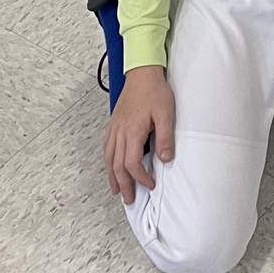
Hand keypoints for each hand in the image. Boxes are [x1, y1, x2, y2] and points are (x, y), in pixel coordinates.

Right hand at [104, 66, 174, 202]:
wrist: (142, 73)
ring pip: (109, 157)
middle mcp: (119, 132)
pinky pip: (106, 146)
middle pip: (117, 165)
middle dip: (123, 184)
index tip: (150, 185)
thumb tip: (165, 159)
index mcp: (132, 131)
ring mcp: (114, 127)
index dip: (140, 178)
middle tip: (129, 199)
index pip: (132, 163)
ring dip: (112, 176)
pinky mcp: (113, 123)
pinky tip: (111, 165)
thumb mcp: (166, 114)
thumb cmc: (155, 91)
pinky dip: (108, 160)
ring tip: (116, 189)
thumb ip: (165, 137)